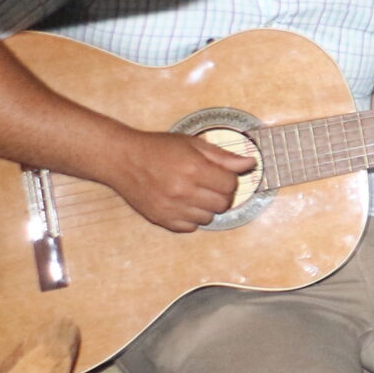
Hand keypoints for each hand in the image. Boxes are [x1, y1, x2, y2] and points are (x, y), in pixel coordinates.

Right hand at [108, 130, 253, 233]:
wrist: (122, 159)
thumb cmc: (158, 148)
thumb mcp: (193, 144)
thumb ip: (223, 157)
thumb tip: (251, 163)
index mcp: (194, 169)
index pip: (231, 185)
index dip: (230, 180)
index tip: (222, 175)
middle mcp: (183, 191)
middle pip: (222, 204)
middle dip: (222, 194)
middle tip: (210, 184)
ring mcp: (170, 207)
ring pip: (208, 218)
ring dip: (207, 207)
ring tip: (195, 193)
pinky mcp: (160, 219)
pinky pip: (189, 228)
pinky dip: (191, 218)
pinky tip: (184, 203)